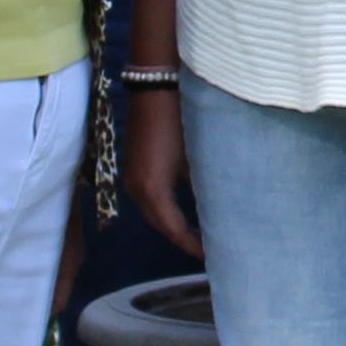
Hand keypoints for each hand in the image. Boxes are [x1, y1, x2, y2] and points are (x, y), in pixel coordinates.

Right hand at [126, 83, 199, 256]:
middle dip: (181, 239)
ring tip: (197, 235)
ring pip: (152, 213)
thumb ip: (202, 190)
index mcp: (153, 190)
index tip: (211, 256)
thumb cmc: (180, 121)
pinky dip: (164, 210)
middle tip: (206, 250)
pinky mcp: (132, 168)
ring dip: (172, 226)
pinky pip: (147, 199)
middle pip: (159, 225)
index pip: (173, 229)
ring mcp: (131, 178)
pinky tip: (182, 211)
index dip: (191, 245)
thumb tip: (214, 214)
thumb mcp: (195, 159)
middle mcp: (136, 190)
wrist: (155, 88)